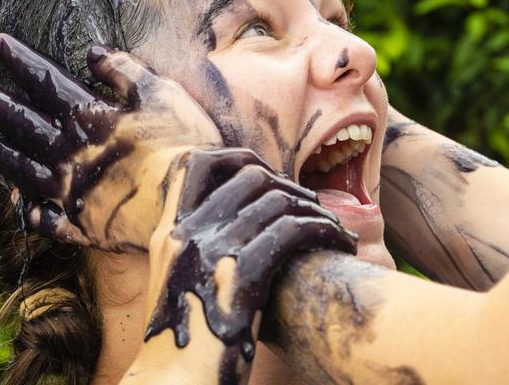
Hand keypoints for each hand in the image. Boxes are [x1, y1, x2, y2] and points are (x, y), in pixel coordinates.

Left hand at [0, 33, 223, 251]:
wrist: (186, 204)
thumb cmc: (181, 143)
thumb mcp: (159, 93)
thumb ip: (124, 71)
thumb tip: (92, 51)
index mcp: (86, 117)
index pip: (43, 81)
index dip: (19, 60)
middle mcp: (67, 153)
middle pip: (22, 122)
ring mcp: (68, 191)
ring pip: (21, 167)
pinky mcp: (79, 224)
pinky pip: (46, 219)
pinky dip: (33, 212)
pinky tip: (24, 209)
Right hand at [129, 148, 357, 383]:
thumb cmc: (186, 348)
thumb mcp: (179, 290)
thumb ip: (198, 255)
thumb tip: (241, 230)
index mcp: (170, 234)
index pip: (197, 164)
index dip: (239, 159)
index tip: (271, 179)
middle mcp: (188, 234)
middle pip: (251, 176)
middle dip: (292, 187)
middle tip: (315, 210)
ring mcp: (212, 252)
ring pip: (280, 200)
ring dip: (318, 211)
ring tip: (336, 230)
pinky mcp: (241, 275)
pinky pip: (294, 229)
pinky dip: (325, 230)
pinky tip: (339, 245)